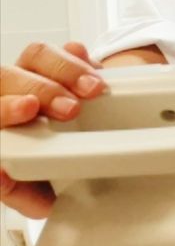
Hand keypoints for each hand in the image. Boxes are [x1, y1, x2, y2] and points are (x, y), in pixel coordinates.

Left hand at [1, 42, 103, 217]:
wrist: (89, 161)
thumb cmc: (53, 180)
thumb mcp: (36, 197)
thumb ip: (15, 191)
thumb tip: (1, 174)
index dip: (5, 108)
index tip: (30, 109)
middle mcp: (7, 97)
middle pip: (6, 77)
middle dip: (42, 89)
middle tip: (72, 109)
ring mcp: (33, 77)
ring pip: (34, 55)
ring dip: (65, 70)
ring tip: (93, 90)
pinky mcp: (61, 65)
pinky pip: (64, 49)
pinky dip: (78, 57)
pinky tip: (94, 72)